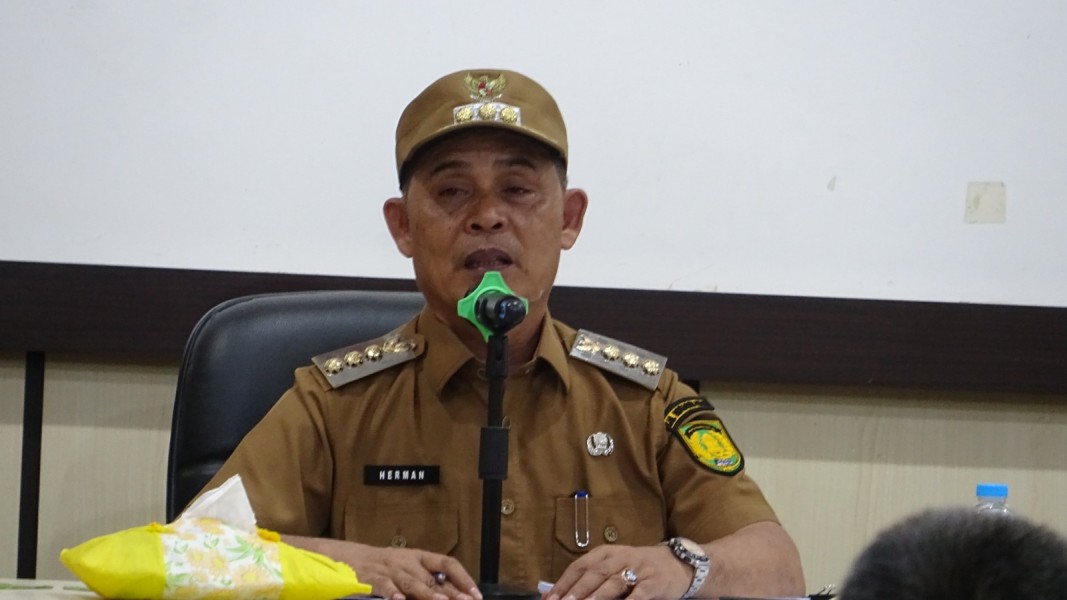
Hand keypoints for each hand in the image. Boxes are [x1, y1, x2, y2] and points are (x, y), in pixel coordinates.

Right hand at [283, 535, 480, 599]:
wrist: (339, 558)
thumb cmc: (376, 568)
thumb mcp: (402, 570)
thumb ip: (423, 581)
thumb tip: (450, 594)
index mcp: (416, 557)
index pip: (446, 564)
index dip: (463, 579)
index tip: (476, 595)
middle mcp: (405, 561)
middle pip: (433, 578)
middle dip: (451, 593)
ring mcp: (387, 569)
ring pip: (412, 583)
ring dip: (428, 595)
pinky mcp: (370, 578)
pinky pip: (384, 587)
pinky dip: (392, 594)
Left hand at [544, 544, 689, 599]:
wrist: (677, 564)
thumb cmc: (638, 569)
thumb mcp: (615, 566)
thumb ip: (592, 578)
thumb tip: (559, 595)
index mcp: (607, 552)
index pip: (581, 565)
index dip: (564, 582)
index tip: (550, 598)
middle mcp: (622, 557)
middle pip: (595, 573)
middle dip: (577, 590)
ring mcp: (639, 569)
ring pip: (613, 582)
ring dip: (596, 596)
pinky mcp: (654, 583)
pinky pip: (638, 595)